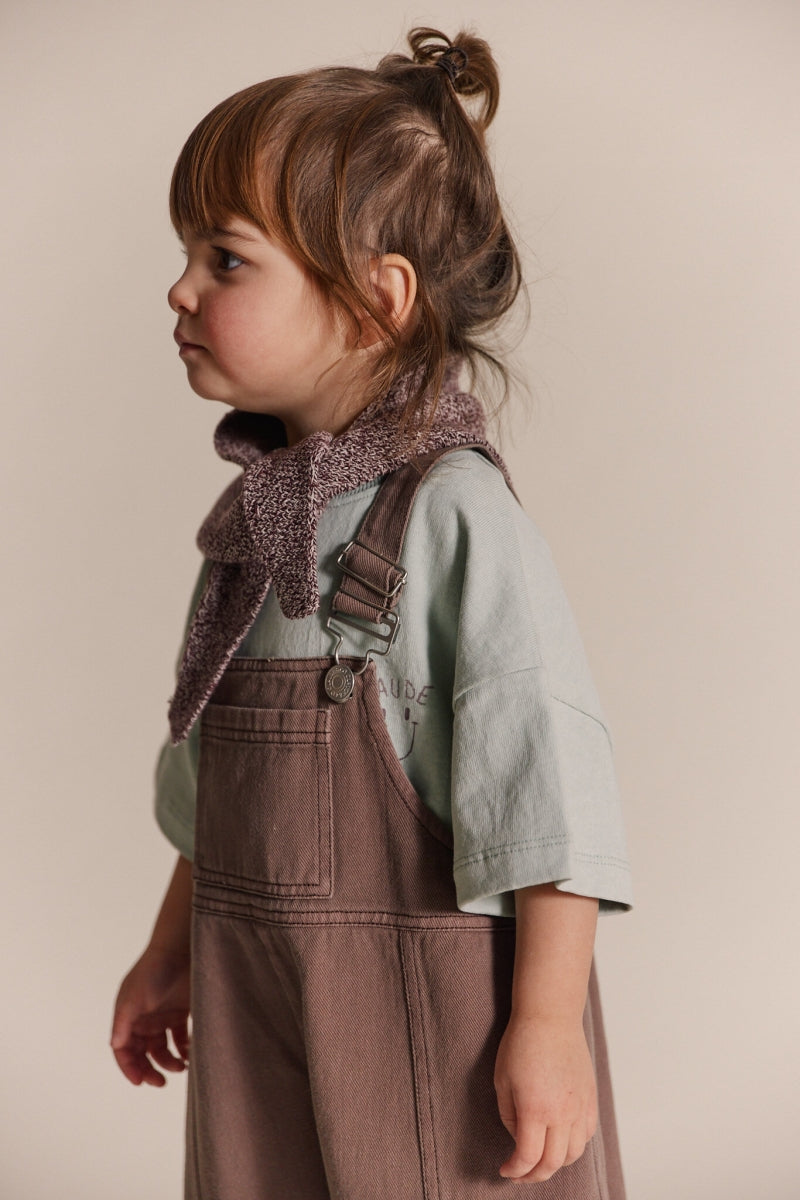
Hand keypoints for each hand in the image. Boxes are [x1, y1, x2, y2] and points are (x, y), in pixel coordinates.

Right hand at [110, 947, 190, 1086]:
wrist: (181, 948)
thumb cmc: (153, 970)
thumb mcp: (134, 996)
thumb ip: (123, 1022)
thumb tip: (116, 1046)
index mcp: (128, 1018)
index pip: (124, 1051)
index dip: (130, 1068)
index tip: (141, 1082)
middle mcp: (144, 1020)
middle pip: (143, 1054)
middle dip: (150, 1070)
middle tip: (162, 1081)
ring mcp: (163, 1017)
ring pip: (163, 1049)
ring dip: (170, 1062)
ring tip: (182, 1066)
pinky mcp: (181, 1012)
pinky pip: (181, 1038)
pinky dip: (185, 1048)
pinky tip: (191, 1052)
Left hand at [494, 1013, 597, 1182]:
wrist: (550, 1017)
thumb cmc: (521, 1043)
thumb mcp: (502, 1081)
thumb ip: (509, 1116)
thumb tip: (519, 1138)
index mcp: (535, 1109)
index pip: (528, 1157)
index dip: (515, 1170)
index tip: (505, 1170)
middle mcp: (562, 1113)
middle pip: (553, 1163)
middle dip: (534, 1175)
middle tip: (520, 1173)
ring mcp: (580, 1106)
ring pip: (574, 1153)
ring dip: (556, 1163)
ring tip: (540, 1159)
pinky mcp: (590, 1098)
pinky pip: (587, 1134)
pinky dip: (573, 1146)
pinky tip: (560, 1141)